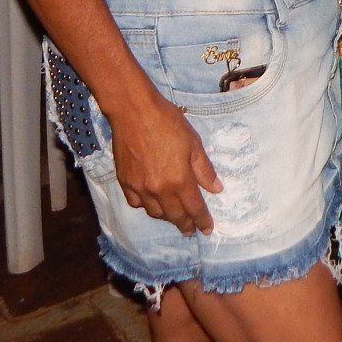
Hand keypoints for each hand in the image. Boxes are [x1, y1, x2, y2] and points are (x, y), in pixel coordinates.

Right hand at [109, 94, 221, 234]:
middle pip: (174, 215)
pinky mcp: (125, 182)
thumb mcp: (193, 143)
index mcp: (180, 180)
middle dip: (185, 224)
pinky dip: (146, 207)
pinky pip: (136, 203)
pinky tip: (151, 203)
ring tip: (173, 217)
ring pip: (155, 213)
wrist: (133, 112)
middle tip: (190, 229)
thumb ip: (204, 170)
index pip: (194, 208)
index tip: (207, 229)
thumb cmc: (167, 123)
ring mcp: (140, 188)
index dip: (202, 220)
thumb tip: (216, 189)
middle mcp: (159, 190)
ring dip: (167, 217)